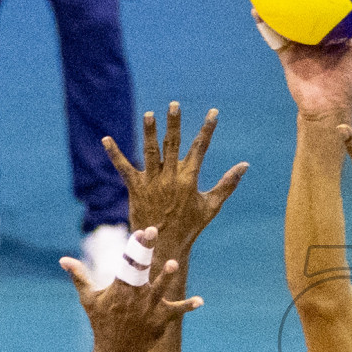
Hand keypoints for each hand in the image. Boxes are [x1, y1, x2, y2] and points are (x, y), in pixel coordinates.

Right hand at [61, 228, 202, 351]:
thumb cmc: (102, 323)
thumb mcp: (88, 300)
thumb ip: (79, 277)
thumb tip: (63, 259)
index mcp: (119, 289)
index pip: (127, 262)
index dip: (134, 245)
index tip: (140, 230)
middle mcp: (134, 297)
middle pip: (142, 269)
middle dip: (146, 250)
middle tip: (153, 230)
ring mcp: (149, 309)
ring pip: (159, 290)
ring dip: (166, 278)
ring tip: (173, 264)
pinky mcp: (160, 320)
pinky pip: (176, 311)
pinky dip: (188, 306)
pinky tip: (200, 301)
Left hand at [101, 104, 248, 263]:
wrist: (164, 246)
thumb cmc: (190, 226)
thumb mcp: (212, 205)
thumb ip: (228, 184)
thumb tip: (245, 165)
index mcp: (189, 179)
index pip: (200, 148)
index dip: (207, 129)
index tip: (213, 113)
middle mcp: (170, 178)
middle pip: (173, 144)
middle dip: (174, 124)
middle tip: (174, 105)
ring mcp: (151, 182)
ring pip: (150, 152)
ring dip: (149, 132)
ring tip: (149, 115)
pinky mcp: (135, 188)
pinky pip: (123, 168)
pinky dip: (114, 154)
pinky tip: (106, 139)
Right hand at [264, 10, 351, 118]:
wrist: (327, 106)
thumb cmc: (348, 83)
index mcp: (333, 38)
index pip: (330, 12)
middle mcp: (315, 40)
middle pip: (306, 14)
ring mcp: (300, 47)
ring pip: (288, 22)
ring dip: (279, 7)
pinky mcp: (287, 55)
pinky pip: (274, 37)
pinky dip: (265, 24)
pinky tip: (257, 10)